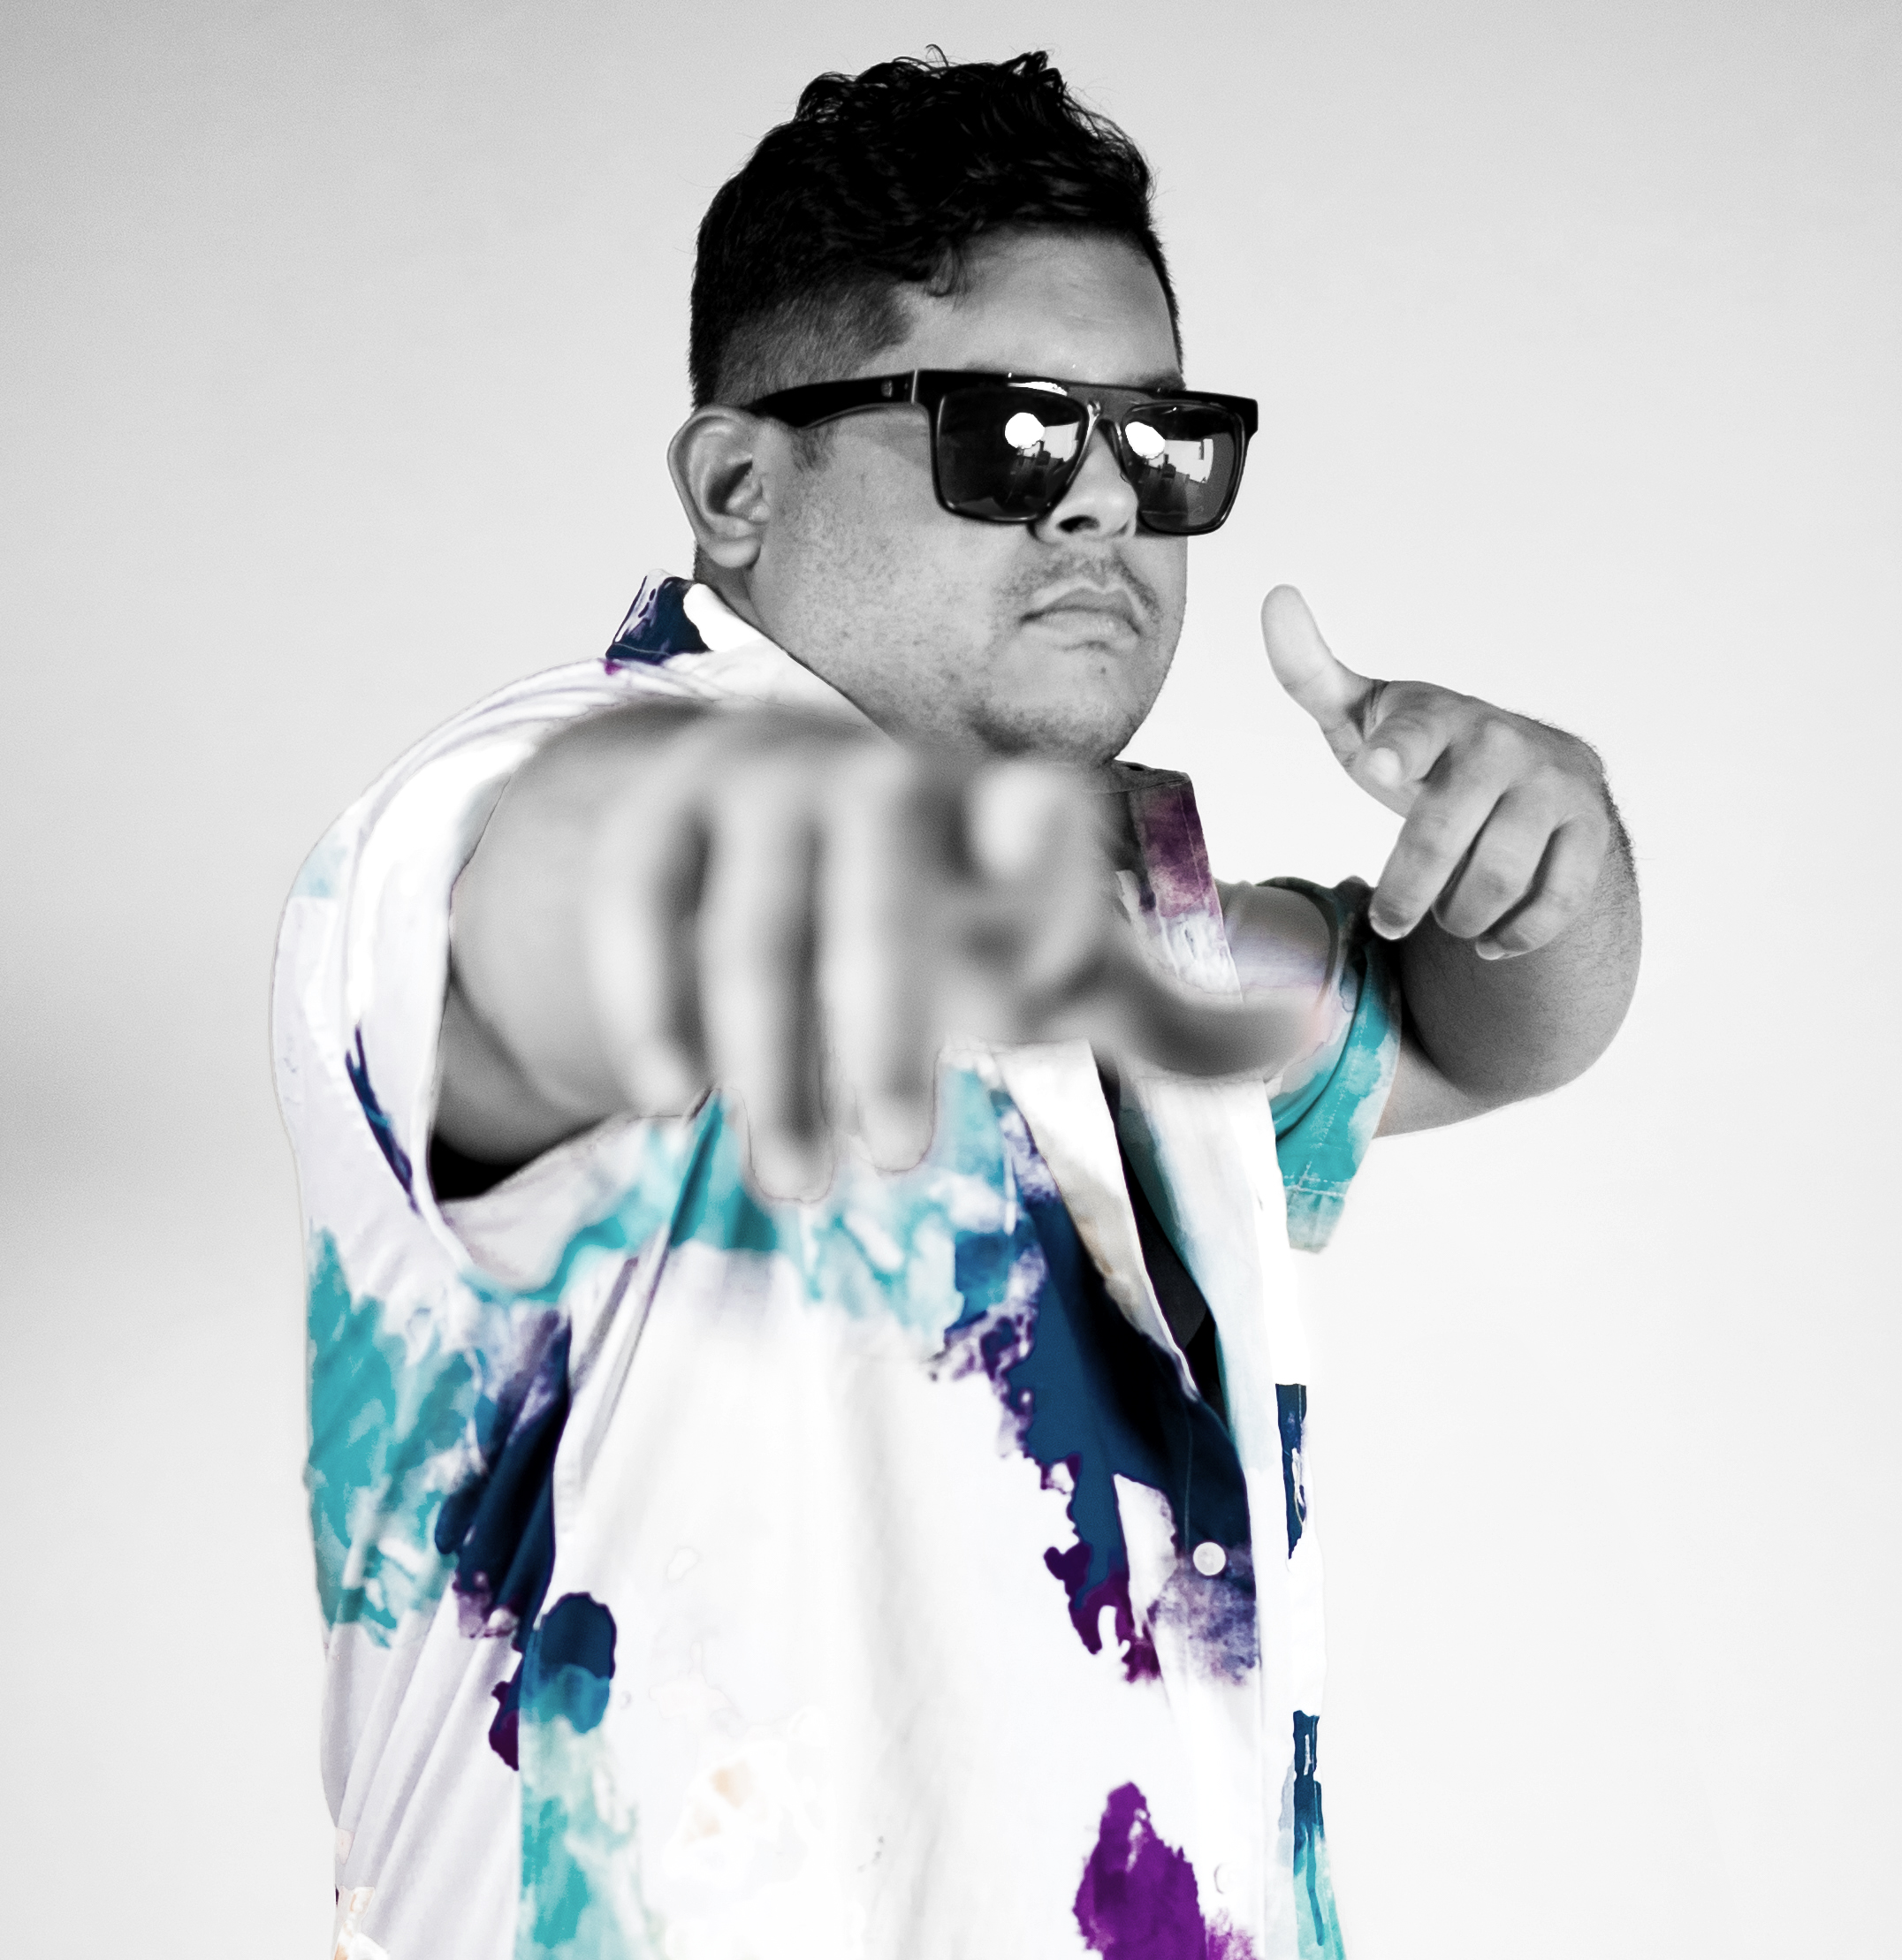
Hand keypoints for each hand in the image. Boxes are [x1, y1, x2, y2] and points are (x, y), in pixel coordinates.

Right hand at [454, 709, 1326, 1200]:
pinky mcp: (657, 821)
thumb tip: (1316, 1035)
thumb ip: (1161, 1007)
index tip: (1058, 956)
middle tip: (898, 1163)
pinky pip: (644, 900)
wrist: (750, 815)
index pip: (1037, 810)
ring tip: (793, 1183)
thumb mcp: (1043, 954)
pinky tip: (669, 1101)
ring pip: (757, 916)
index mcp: (990, 807)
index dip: (1049, 864)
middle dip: (885, 1021)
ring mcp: (757, 790)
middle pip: (881, 879)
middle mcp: (874, 777)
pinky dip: (649, 999)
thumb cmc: (933, 905)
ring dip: (770, 1056)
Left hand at [1261, 586, 1614, 958]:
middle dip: (1408, 889)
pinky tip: (1491, 940)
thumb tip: (1275, 596)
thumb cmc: (1432, 751)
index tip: (1378, 764)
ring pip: (1500, 875)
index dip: (1398, 748)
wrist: (1539, 776)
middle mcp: (1503, 746)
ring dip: (1460, 914)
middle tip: (1388, 919)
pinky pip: (1557, 902)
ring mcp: (1554, 789)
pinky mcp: (1591, 832)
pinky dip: (1517, 933)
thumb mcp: (1368, 716)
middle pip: (1447, 829)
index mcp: (1441, 717)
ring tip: (1444, 916)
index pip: (1417, 730)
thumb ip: (1313, 675)